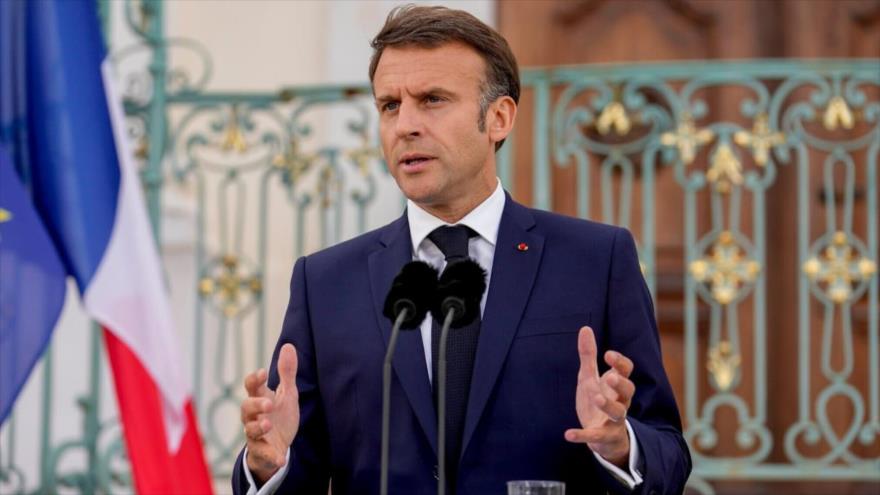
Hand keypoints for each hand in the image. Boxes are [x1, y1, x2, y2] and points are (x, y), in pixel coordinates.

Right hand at [242, 343, 299, 482]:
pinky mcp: (262, 452)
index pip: (252, 386)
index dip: (255, 379)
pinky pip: (264, 454)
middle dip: (256, 404)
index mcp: (261, 399)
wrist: (279, 445)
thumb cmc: (279, 415)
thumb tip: (288, 345)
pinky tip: (281, 458)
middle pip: (246, 408)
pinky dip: (272, 456)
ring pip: (250, 430)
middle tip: (269, 403)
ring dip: (258, 427)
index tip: (263, 372)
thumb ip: (287, 372)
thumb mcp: (287, 394)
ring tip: (268, 424)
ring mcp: (256, 434)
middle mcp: (254, 416)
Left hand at [565, 326, 634, 468]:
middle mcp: (620, 401)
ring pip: (619, 413)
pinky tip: (568, 434)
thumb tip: (585, 328)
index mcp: (617, 385)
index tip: (608, 354)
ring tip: (596, 397)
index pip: (627, 371)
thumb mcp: (589, 377)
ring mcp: (614, 420)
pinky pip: (595, 436)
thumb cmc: (597, 400)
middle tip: (609, 376)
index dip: (620, 362)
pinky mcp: (603, 436)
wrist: (603, 436)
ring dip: (608, 405)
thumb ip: (588, 355)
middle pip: (629, 390)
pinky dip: (582, 436)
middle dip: (621, 383)